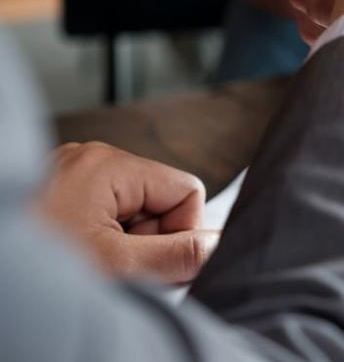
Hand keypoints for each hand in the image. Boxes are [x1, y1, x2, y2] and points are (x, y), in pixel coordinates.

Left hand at [37, 142, 218, 282]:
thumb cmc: (35, 265)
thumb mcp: (118, 266)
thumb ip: (180, 255)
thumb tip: (220, 246)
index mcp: (110, 164)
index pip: (186, 190)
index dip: (182, 233)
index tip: (157, 265)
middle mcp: (92, 161)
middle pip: (160, 201)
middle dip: (149, 241)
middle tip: (118, 269)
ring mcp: (72, 176)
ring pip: (133, 213)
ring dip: (126, 246)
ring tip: (94, 267)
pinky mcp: (58, 194)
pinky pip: (105, 216)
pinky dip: (103, 243)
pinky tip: (81, 260)